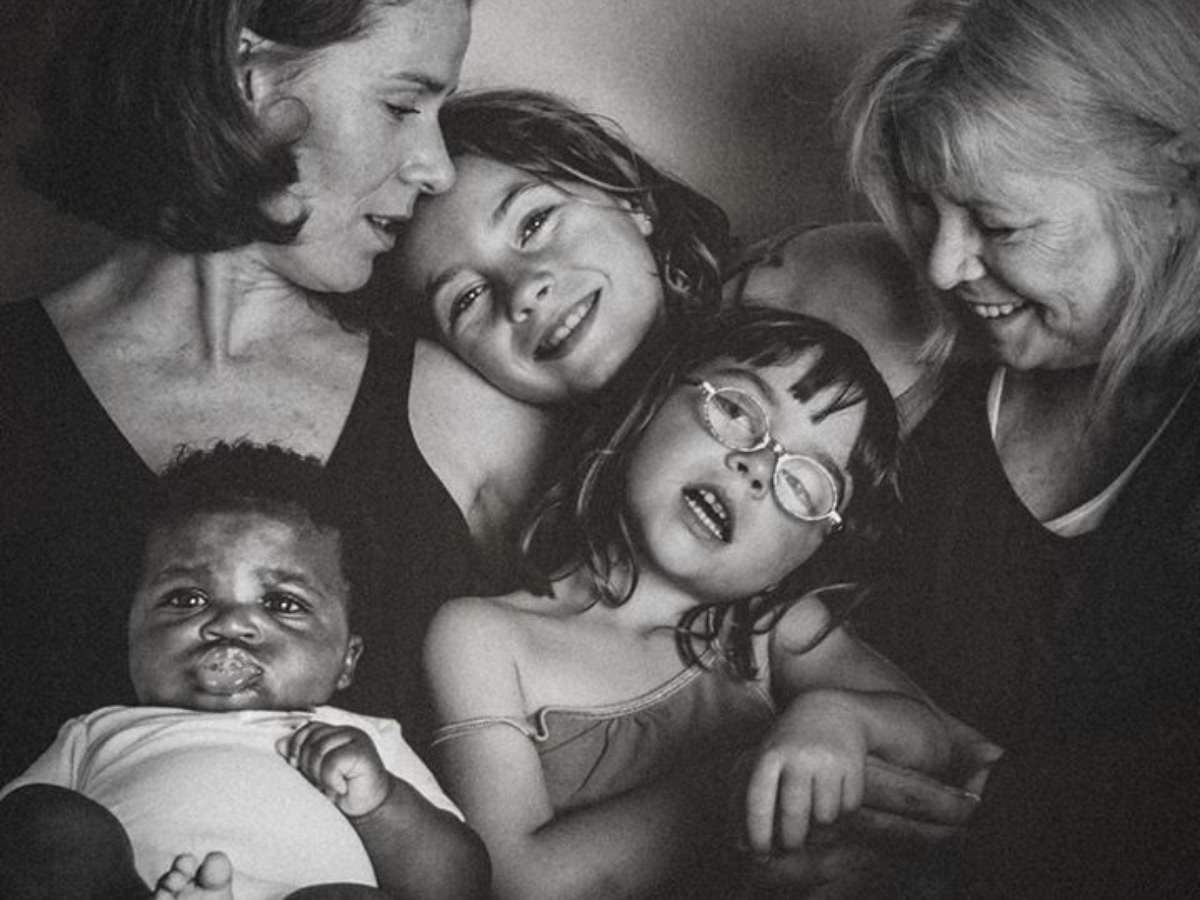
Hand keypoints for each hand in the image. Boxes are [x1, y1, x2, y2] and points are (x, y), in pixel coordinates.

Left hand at [276, 722, 389, 816]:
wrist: (371, 807)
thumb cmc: (343, 791)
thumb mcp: (315, 773)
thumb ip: (300, 757)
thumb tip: (280, 744)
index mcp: (335, 733)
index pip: (308, 729)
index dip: (297, 747)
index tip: (297, 767)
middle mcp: (346, 732)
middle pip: (311, 740)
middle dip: (308, 766)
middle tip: (319, 784)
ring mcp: (357, 740)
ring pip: (320, 750)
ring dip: (319, 775)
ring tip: (329, 787)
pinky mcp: (363, 752)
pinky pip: (333, 761)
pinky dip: (330, 779)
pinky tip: (340, 787)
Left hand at [744, 692, 868, 852]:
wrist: (830, 710)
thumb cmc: (789, 743)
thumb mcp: (764, 756)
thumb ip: (750, 796)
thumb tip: (738, 843)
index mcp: (769, 755)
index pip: (758, 802)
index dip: (757, 833)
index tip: (760, 851)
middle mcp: (799, 757)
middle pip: (794, 818)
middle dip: (791, 841)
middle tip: (791, 844)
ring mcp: (828, 760)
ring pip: (824, 819)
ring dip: (820, 826)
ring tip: (814, 813)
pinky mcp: (854, 765)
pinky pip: (848, 809)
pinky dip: (842, 813)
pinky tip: (834, 798)